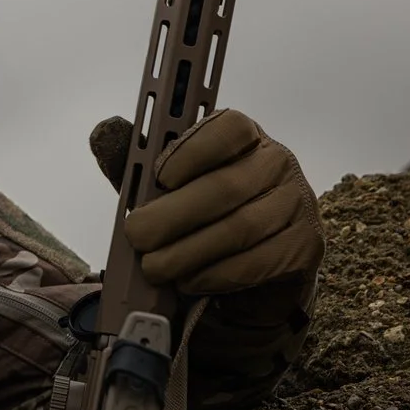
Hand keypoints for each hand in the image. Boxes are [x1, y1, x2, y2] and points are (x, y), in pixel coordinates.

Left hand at [97, 110, 322, 293]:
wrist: (258, 260)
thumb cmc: (207, 213)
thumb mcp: (171, 186)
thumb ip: (138, 163)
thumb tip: (104, 132)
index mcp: (245, 135)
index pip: (227, 128)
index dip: (191, 151)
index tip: (158, 177)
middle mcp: (277, 162)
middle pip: (225, 187)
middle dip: (173, 215)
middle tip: (137, 236)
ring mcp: (297, 204)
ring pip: (239, 229)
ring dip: (189, 253)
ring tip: (155, 267)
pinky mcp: (306, 246)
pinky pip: (257, 263)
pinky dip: (215, 275)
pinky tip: (190, 281)